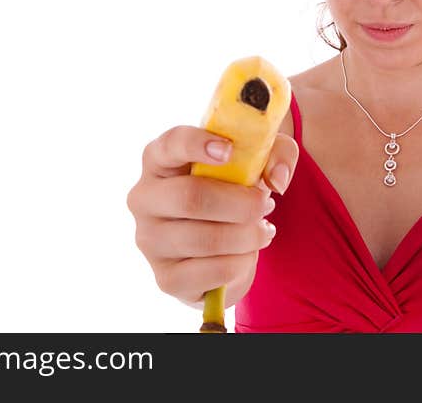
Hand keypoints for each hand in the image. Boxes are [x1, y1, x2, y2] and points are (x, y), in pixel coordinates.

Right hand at [126, 125, 298, 309]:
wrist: (222, 244)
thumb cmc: (234, 188)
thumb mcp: (259, 160)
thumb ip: (276, 154)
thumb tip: (276, 179)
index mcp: (159, 159)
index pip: (170, 144)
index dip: (197, 144)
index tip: (229, 150)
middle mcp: (144, 198)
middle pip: (191, 198)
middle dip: (240, 204)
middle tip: (267, 204)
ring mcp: (149, 240)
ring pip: (206, 238)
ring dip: (247, 235)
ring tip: (262, 229)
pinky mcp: (166, 278)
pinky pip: (214, 272)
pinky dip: (242, 262)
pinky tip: (247, 253)